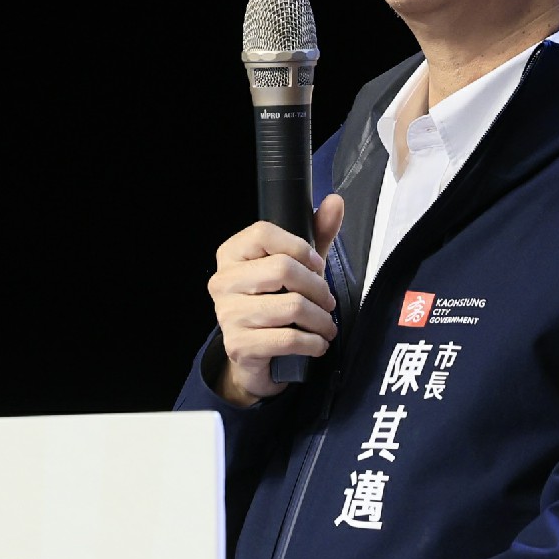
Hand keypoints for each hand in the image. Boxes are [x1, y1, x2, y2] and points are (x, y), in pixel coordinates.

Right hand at [208, 194, 345, 403]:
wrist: (253, 357)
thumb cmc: (273, 305)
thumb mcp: (295, 267)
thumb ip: (315, 235)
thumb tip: (335, 201)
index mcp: (231, 255)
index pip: (263, 233)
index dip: (299, 246)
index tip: (317, 265)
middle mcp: (223, 282)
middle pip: (282, 268)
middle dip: (317, 287)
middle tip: (328, 301)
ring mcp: (227, 315)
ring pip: (291, 306)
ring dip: (321, 320)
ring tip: (327, 325)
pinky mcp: (239, 346)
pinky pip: (288, 339)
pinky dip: (313, 343)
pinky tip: (319, 344)